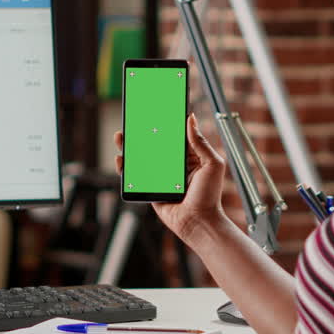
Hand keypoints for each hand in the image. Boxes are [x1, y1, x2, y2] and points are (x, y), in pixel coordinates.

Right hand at [115, 114, 228, 245]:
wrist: (199, 223)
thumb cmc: (210, 196)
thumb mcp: (212, 164)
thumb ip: (200, 142)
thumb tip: (191, 118)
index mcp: (190, 156)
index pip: (174, 136)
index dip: (165, 124)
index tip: (155, 110)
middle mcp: (175, 165)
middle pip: (155, 144)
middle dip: (143, 132)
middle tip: (132, 120)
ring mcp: (162, 176)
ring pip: (143, 158)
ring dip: (131, 147)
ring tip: (121, 135)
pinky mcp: (151, 188)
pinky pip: (136, 176)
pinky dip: (127, 167)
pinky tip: (121, 158)